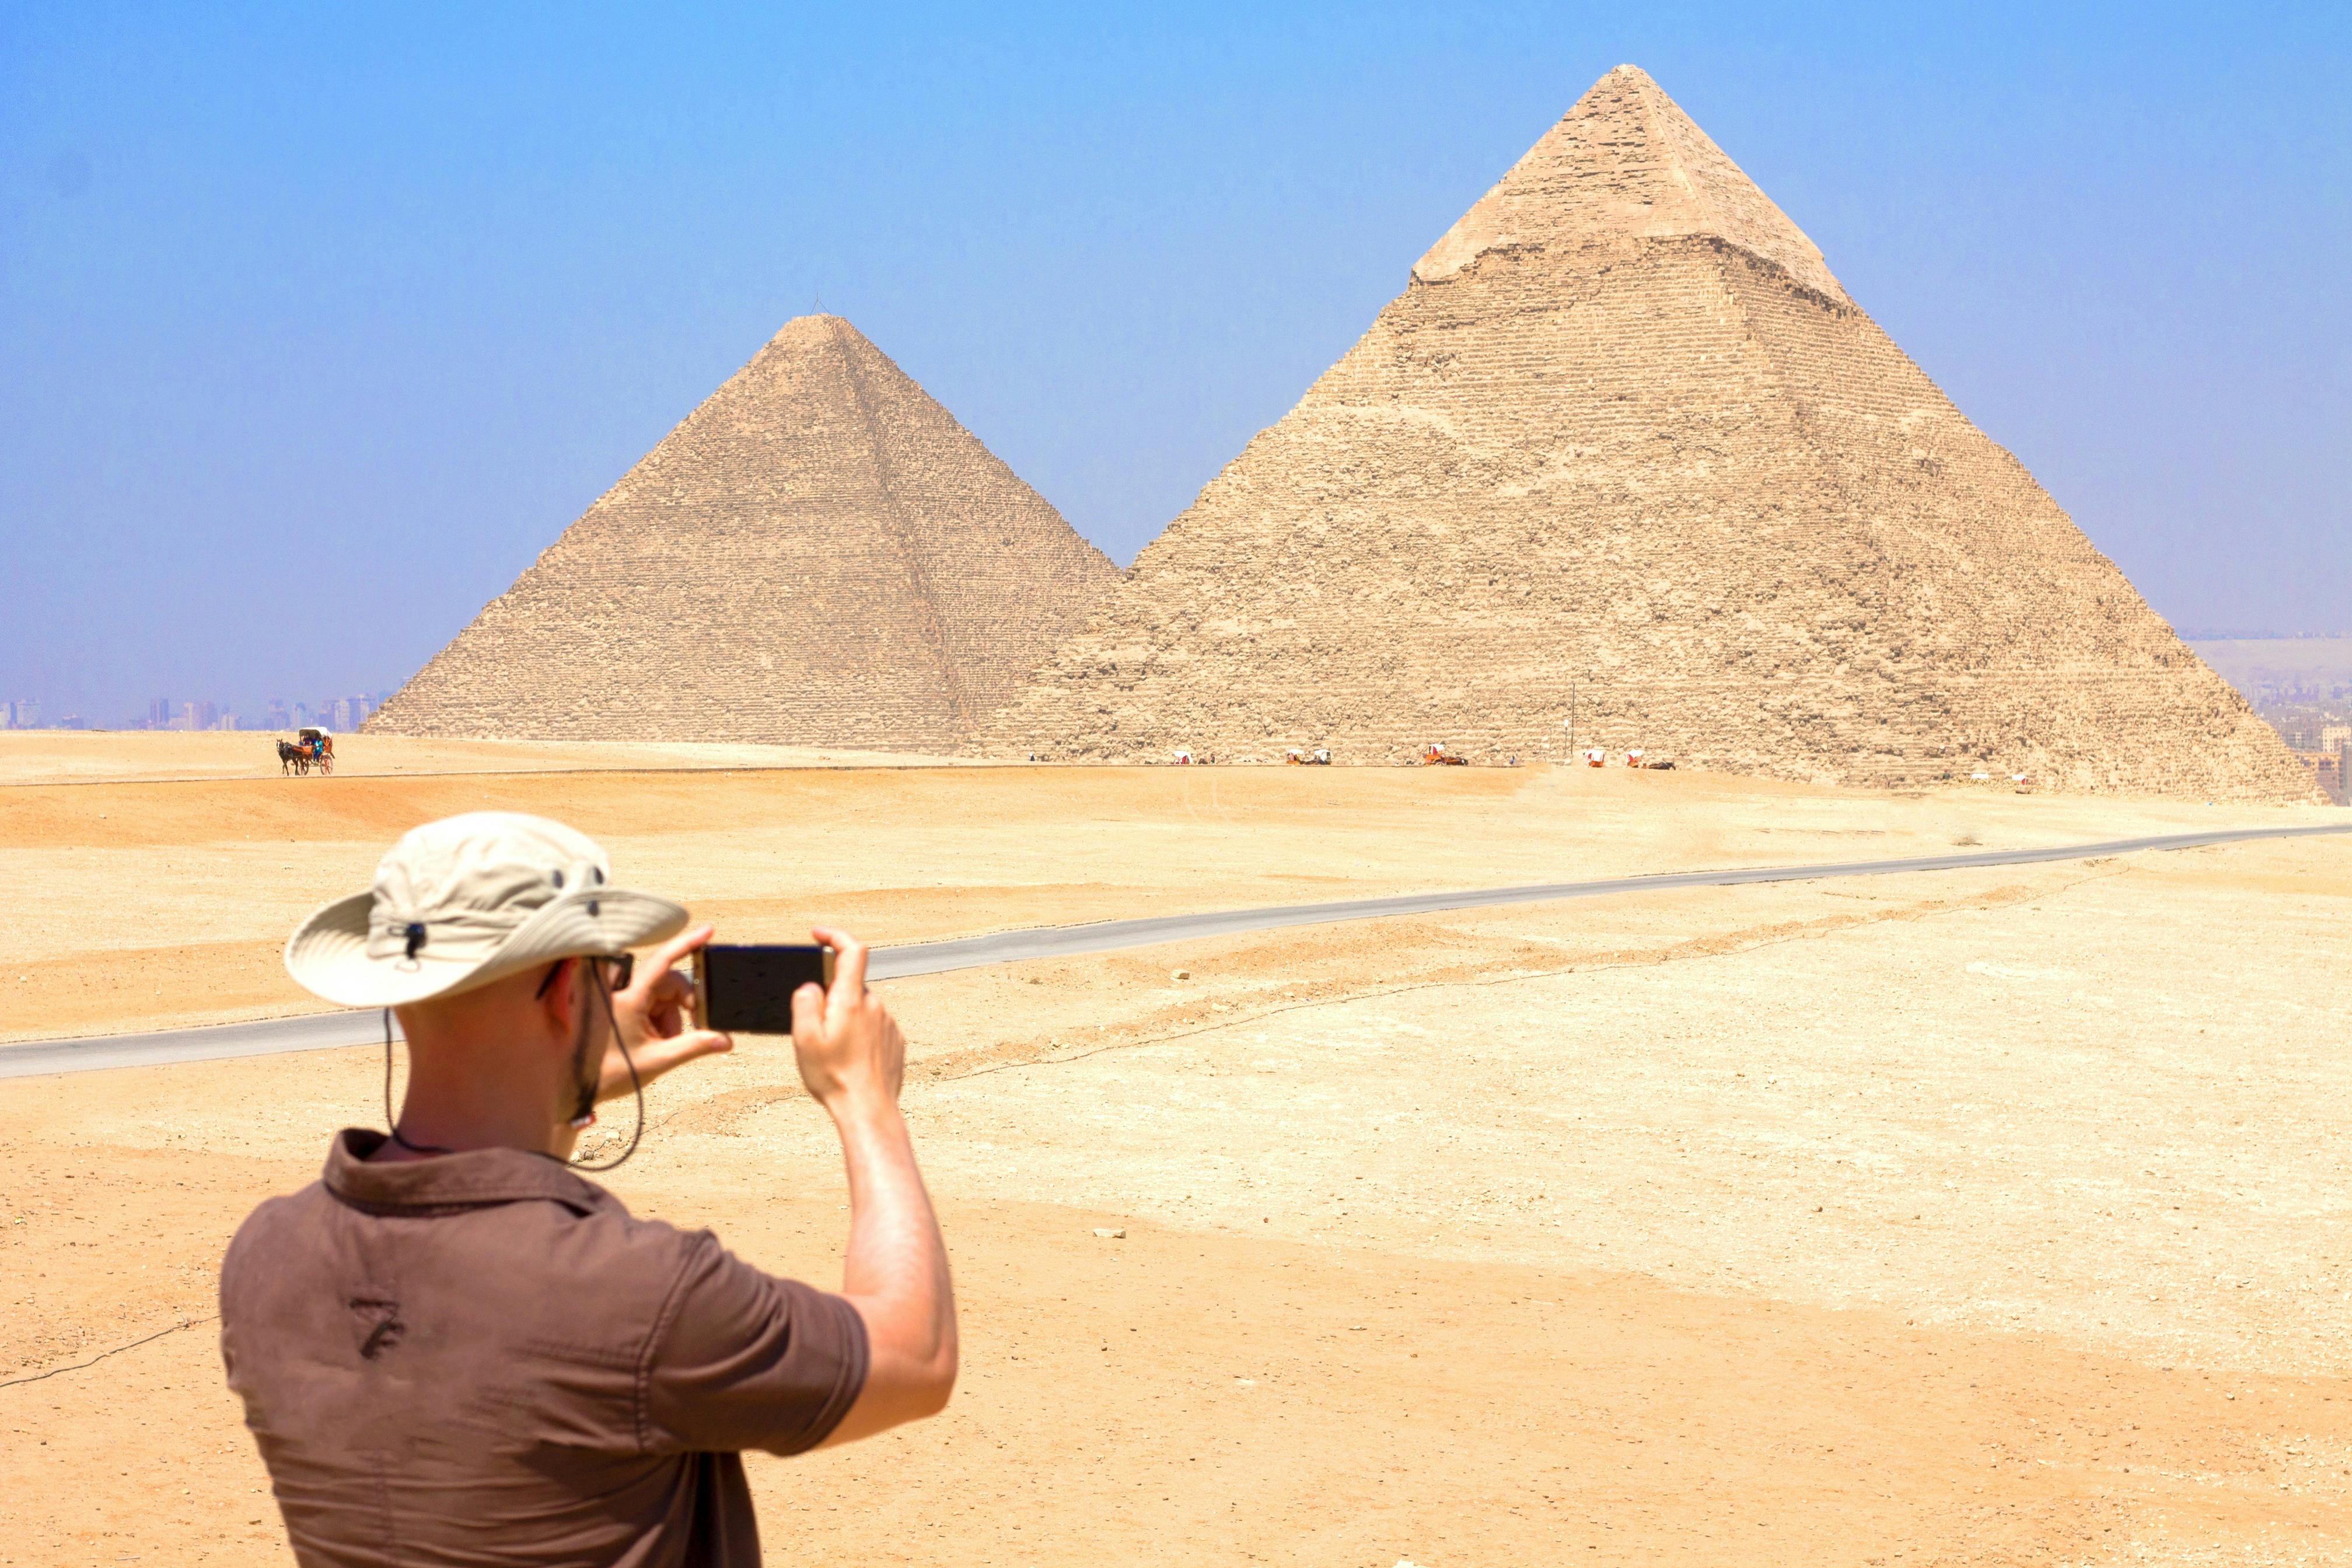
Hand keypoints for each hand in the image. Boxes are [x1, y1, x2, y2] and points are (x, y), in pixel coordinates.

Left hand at [599, 925, 732, 1101]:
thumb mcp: (658, 1060)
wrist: (578, 1087)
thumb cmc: (611, 1073)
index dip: (686, 943)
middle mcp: (626, 993)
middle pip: (671, 982)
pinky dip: (663, 1022)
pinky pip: (654, 1006)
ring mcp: (625, 1000)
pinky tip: (658, 1042)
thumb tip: (725, 1040)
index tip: (708, 930)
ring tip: (666, 1045)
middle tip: (697, 1029)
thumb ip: (694, 1047)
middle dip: (686, 1005)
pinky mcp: (625, 1008)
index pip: (663, 962)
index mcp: (630, 998)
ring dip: (673, 1018)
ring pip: (664, 996)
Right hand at [790, 927, 904, 1115]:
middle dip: (830, 1000)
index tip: (819, 935)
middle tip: (817, 1033)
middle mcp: (875, 1006)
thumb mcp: (804, 1039)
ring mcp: (888, 1023)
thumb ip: (805, 1003)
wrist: (868, 1110)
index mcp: (852, 1001)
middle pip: (849, 986)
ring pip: (860, 1009)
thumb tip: (812, 986)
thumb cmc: (835, 1078)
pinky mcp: (895, 1040)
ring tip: (833, 1054)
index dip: (835, 935)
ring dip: (844, 1021)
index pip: (852, 950)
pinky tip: (849, 1061)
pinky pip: (872, 1027)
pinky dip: (858, 1036)